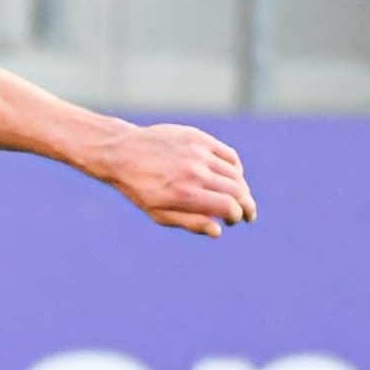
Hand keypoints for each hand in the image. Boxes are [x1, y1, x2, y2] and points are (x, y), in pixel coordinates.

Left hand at [94, 123, 255, 237]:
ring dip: (242, 188)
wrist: (122, 153)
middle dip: (247, 206)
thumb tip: (218, 231)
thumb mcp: (158, 213)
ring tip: (239, 197)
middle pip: (237, 191)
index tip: (233, 220)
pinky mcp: (199, 138)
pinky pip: (229, 155)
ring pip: (235, 173)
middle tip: (248, 214)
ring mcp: (198, 153)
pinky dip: (236, 169)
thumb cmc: (139, 188)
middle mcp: (195, 172)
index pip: (228, 207)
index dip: (237, 216)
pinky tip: (233, 177)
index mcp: (185, 194)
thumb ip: (190, 222)